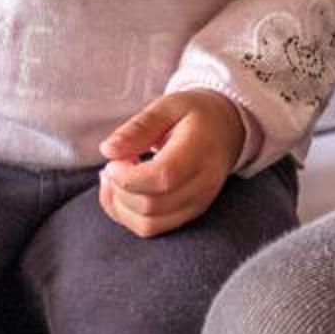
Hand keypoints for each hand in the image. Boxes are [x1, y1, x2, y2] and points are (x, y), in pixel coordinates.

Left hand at [96, 90, 247, 239]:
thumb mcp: (168, 105)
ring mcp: (198, 203)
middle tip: (112, 165)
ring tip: (115, 178)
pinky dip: (127, 215)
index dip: (128, 176)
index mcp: (201, 150)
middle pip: (152, 205)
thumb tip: (108, 150)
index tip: (112, 161)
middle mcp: (203, 183)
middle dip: (119, 189)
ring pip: (149, 224)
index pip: (163, 178)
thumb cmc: (196, 115)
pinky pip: (152, 228)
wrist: (226, 131)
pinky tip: (122, 192)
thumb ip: (139, 127)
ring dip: (119, 205)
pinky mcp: (189, 214)